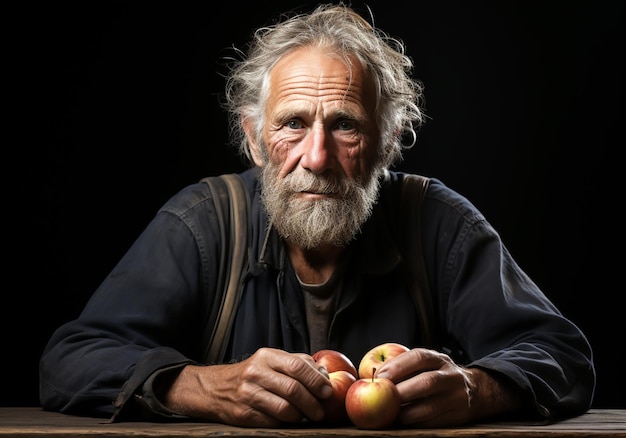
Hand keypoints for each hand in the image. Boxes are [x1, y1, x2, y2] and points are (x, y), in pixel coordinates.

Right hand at [162, 347, 332, 426]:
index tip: (327, 391)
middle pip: (293, 389)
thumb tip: (325, 375)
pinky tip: (287, 419)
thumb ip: (299, 363)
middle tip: (321, 411)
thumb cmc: (253, 374)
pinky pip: (272, 421)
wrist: (216, 388)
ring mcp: (248, 394)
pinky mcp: (243, 413)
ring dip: (301, 415)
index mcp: (266, 356)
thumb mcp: (272, 360)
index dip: (316, 380)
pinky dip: (284, 422)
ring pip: (284, 408)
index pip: (297, 366)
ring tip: (306, 416)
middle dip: (312, 402)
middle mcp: (256, 372)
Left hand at [375, 348, 522, 426]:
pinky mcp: (459, 416)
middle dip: (401, 391)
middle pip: (426, 382)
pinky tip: (405, 422)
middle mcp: (451, 376)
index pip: (419, 357)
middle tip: (382, 398)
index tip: (379, 375)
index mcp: (440, 359)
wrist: (478, 391)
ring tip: (392, 414)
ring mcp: (458, 396)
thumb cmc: (439, 376)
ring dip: (407, 412)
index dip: (398, 365)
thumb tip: (370, 375)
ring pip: (431, 406)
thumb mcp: (429, 364)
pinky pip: (435, 422)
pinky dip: (417, 423)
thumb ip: (406, 367)